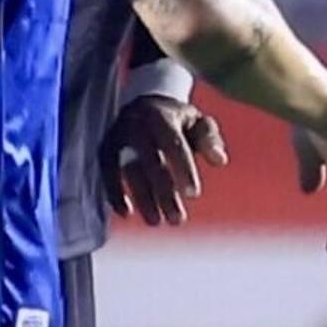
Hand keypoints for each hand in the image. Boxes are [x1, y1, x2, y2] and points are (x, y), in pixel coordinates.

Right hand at [106, 92, 230, 226]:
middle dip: (163, 192)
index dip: (183, 169)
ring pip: (129, 170)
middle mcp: (136, 124)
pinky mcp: (106, 148)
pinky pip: (107, 172)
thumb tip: (220, 160)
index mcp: (161, 116)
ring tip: (155, 222)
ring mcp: (118, 136)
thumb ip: (210, 139)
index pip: (173, 144)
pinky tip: (126, 213)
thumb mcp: (198, 122)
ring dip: (142, 198)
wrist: (144, 105)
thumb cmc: (178, 120)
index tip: (194, 195)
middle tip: (177, 220)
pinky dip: (113, 192)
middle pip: (150, 162)